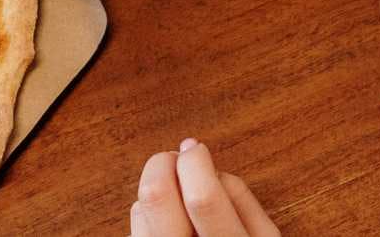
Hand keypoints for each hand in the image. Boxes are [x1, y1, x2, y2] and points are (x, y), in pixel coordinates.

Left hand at [130, 139, 278, 236]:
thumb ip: (244, 203)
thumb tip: (209, 168)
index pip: (201, 199)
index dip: (194, 163)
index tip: (196, 150)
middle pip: (154, 196)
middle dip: (162, 164)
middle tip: (175, 161)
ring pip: (138, 210)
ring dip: (156, 193)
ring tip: (178, 201)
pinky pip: (135, 231)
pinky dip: (149, 218)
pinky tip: (170, 228)